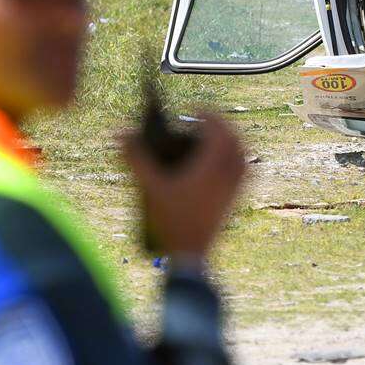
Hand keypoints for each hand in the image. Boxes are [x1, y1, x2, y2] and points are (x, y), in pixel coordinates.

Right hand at [121, 113, 247, 258]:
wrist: (190, 255)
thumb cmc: (171, 221)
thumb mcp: (150, 187)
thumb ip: (136, 158)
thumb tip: (120, 132)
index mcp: (212, 167)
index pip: (219, 130)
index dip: (208, 115)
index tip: (193, 109)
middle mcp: (228, 175)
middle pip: (235, 139)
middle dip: (222, 124)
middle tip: (204, 120)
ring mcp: (234, 188)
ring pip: (243, 155)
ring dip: (232, 141)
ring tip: (214, 138)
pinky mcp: (235, 200)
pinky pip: (244, 172)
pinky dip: (237, 159)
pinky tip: (224, 162)